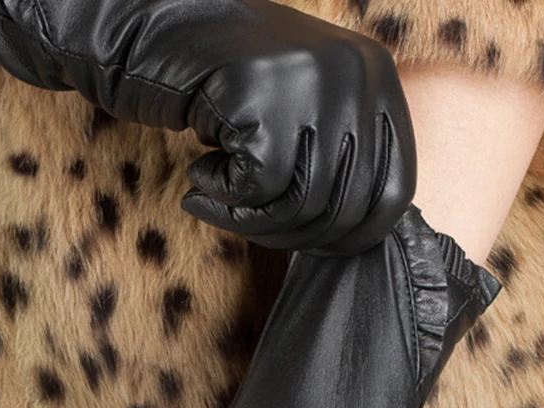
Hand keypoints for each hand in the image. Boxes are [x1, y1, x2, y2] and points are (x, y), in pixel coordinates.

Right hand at [0, 0, 415, 252]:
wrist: (150, 30)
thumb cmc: (223, 85)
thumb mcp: (301, 112)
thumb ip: (336, 160)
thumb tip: (353, 238)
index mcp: (379, 80)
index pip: (393, 194)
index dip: (346, 238)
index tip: (299, 241)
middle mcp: (357, 72)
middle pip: (344, 209)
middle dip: (287, 236)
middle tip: (243, 223)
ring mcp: (312, 78)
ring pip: (301, 203)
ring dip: (248, 221)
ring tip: (214, 199)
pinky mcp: (262, 90)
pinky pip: (257, 186)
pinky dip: (222, 197)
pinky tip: (200, 174)